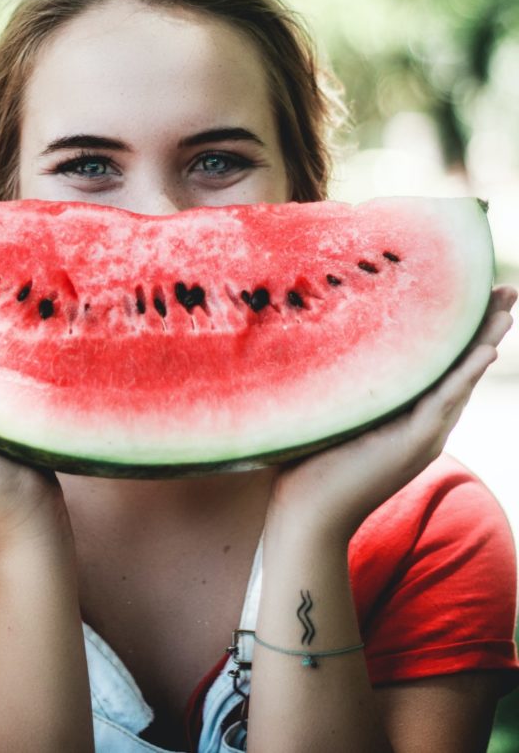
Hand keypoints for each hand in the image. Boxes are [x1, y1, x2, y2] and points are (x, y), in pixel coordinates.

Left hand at [268, 285, 516, 542]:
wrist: (308, 516)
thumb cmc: (309, 465)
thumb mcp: (335, 413)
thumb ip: (345, 385)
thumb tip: (324, 337)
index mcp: (409, 416)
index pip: (444, 366)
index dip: (462, 332)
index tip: (476, 294)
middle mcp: (424, 424)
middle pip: (462, 367)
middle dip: (486, 327)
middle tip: (507, 290)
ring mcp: (423, 435)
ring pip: (462, 379)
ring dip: (485, 340)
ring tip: (507, 307)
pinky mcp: (414, 443)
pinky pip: (445, 401)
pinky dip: (466, 374)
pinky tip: (487, 348)